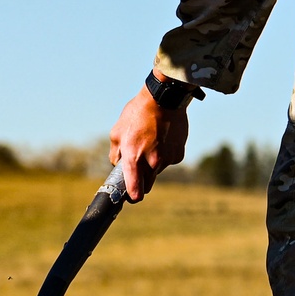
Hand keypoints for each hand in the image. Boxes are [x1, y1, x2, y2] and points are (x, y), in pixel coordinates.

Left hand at [109, 85, 188, 200]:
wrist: (164, 99)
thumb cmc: (137, 113)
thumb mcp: (117, 131)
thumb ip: (116, 153)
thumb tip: (118, 165)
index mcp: (134, 158)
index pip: (135, 190)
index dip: (132, 196)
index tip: (130, 196)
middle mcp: (152, 162)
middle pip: (148, 185)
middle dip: (142, 181)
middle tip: (138, 167)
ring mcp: (167, 159)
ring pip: (158, 171)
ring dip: (153, 163)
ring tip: (151, 142)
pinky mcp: (178, 154)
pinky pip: (169, 160)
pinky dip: (165, 154)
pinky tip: (162, 138)